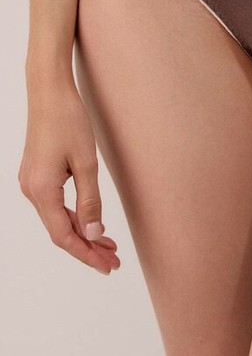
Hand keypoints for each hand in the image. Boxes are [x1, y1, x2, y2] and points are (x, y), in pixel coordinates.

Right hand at [18, 78, 119, 273]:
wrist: (49, 92)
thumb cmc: (69, 121)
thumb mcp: (86, 162)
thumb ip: (90, 200)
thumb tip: (95, 232)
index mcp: (42, 191)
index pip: (64, 236)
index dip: (87, 254)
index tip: (108, 266)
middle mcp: (31, 191)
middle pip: (60, 231)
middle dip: (88, 247)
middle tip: (114, 260)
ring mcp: (31, 183)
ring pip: (57, 218)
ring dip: (82, 232)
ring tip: (108, 245)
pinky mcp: (36, 174)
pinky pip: (54, 205)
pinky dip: (73, 216)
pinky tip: (90, 220)